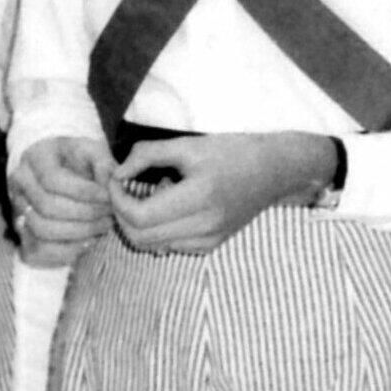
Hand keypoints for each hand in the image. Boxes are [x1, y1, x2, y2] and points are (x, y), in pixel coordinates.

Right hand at [11, 137, 112, 266]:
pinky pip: (40, 250)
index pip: (52, 180)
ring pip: (42, 230)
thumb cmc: (79, 161)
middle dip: (85, 214)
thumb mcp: (94, 152)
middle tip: (110, 213)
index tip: (108, 196)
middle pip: (47, 207)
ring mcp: (17, 210)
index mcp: (35, 158)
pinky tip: (89, 240)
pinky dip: (68, 249)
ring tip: (103, 225)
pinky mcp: (23, 234)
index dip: (83, 192)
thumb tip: (112, 185)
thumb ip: (105, 166)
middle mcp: (20, 184)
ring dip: (79, 232)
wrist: (61, 175)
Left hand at [107, 131, 335, 254]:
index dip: (117, 200)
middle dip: (122, 214)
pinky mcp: (211, 246)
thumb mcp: (188, 144)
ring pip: (151, 245)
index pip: (139, 217)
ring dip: (139, 224)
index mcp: (199, 197)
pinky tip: (170, 207)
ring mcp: (208, 240)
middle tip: (123, 190)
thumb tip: (118, 174)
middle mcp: (204, 226)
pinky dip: (158, 230)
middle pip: (139, 237)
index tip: (116, 180)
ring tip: (151, 196)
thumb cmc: (232, 151)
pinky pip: (170, 246)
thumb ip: (148, 154)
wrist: (274, 171)